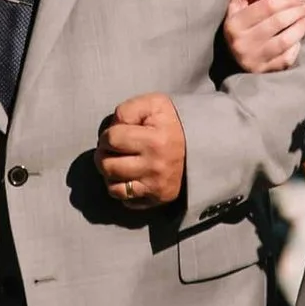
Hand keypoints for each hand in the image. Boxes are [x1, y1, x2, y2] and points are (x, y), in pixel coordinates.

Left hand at [97, 94, 186, 209]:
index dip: (109, 134)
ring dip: (111, 174)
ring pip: (113, 188)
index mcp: (154, 141)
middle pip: (107, 166)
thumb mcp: (152, 104)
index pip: (110, 139)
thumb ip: (127, 111)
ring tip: (120, 162)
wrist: (200, 143)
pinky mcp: (158, 199)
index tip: (120, 133)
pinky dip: (122, 189)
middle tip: (115, 149)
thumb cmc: (169, 122)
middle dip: (105, 155)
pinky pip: (125, 201)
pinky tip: (129, 176)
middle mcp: (155, 168)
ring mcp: (157, 186)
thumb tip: (111, 131)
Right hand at [224, 0, 304, 74]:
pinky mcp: (263, 71)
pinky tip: (297, 38)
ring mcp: (253, 59)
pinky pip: (287, 58)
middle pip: (279, 21)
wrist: (231, 50)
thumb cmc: (242, 17)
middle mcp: (242, 42)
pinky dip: (296, 46)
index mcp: (234, 22)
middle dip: (298, 11)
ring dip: (302, 27)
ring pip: (285, 40)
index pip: (268, 5)